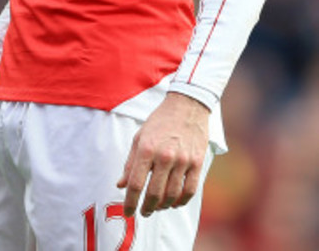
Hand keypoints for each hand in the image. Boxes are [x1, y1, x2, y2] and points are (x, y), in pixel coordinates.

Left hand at [117, 92, 209, 217]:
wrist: (187, 105)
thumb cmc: (160, 121)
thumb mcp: (140, 137)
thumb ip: (130, 162)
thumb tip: (120, 184)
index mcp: (147, 148)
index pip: (135, 183)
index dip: (130, 201)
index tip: (127, 212)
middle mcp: (164, 156)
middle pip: (154, 193)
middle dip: (146, 208)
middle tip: (143, 212)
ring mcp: (183, 160)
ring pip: (172, 195)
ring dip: (163, 206)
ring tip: (157, 207)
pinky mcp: (197, 163)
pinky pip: (190, 190)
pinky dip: (181, 201)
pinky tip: (174, 202)